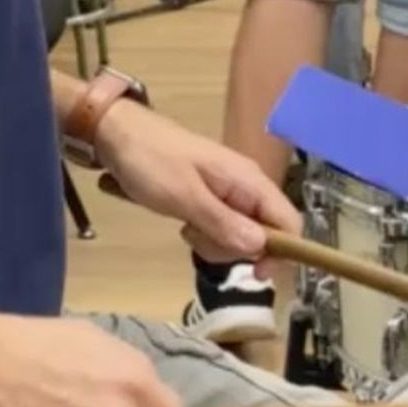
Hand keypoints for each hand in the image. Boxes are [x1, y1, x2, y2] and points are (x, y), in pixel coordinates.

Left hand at [95, 99, 300, 266]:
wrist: (118, 133)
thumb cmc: (150, 161)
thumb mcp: (184, 197)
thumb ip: (224, 223)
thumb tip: (263, 248)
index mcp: (249, 180)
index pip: (290, 222)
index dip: (282, 252)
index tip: (254, 273)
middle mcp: (246, 186)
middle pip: (264, 234)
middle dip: (234, 248)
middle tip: (196, 235)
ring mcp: (229, 192)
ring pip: (241, 234)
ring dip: (214, 242)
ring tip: (185, 225)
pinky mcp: (211, 197)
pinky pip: (221, 226)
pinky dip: (204, 233)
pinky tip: (183, 223)